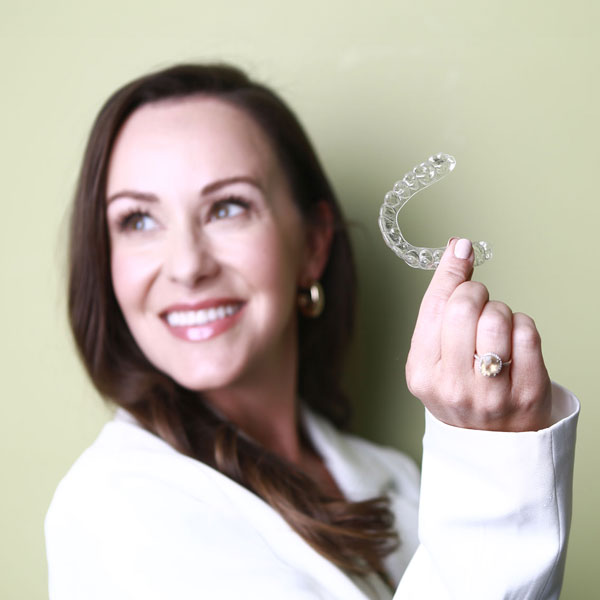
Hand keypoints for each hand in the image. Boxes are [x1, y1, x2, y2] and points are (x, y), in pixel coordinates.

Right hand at [405, 238, 551, 431]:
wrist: (488, 443)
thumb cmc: (459, 390)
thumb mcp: (432, 358)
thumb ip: (439, 308)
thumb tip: (458, 248)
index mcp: (422, 373)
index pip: (435, 307)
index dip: (450, 272)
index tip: (461, 248)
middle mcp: (453, 385)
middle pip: (466, 306)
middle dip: (476, 293)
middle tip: (477, 303)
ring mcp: (491, 392)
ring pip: (499, 316)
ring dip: (500, 311)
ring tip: (495, 330)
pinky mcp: (528, 392)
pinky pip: (527, 331)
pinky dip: (521, 326)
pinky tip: (513, 344)